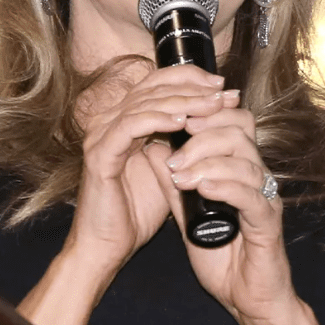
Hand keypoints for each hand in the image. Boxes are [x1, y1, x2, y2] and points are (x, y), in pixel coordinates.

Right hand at [68, 64, 235, 275]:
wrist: (107, 246)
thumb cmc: (135, 211)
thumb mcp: (168, 169)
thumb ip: (182, 142)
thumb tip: (215, 120)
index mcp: (123, 119)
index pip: (157, 82)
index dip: (190, 78)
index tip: (223, 87)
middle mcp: (108, 120)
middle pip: (153, 86)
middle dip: (193, 87)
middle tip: (224, 92)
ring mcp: (101, 135)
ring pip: (145, 103)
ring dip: (183, 101)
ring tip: (212, 105)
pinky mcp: (100, 154)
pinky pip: (130, 126)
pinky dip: (157, 120)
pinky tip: (182, 121)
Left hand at [163, 98, 302, 324]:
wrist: (248, 301)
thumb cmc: (222, 258)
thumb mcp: (188, 215)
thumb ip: (173, 183)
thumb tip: (152, 148)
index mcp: (241, 170)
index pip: (234, 122)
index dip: (206, 115)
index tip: (174, 124)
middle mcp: (258, 179)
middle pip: (240, 132)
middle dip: (201, 137)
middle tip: (173, 158)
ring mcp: (266, 199)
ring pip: (245, 161)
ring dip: (207, 163)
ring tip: (180, 176)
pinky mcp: (269, 224)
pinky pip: (252, 197)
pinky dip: (225, 187)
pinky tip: (203, 188)